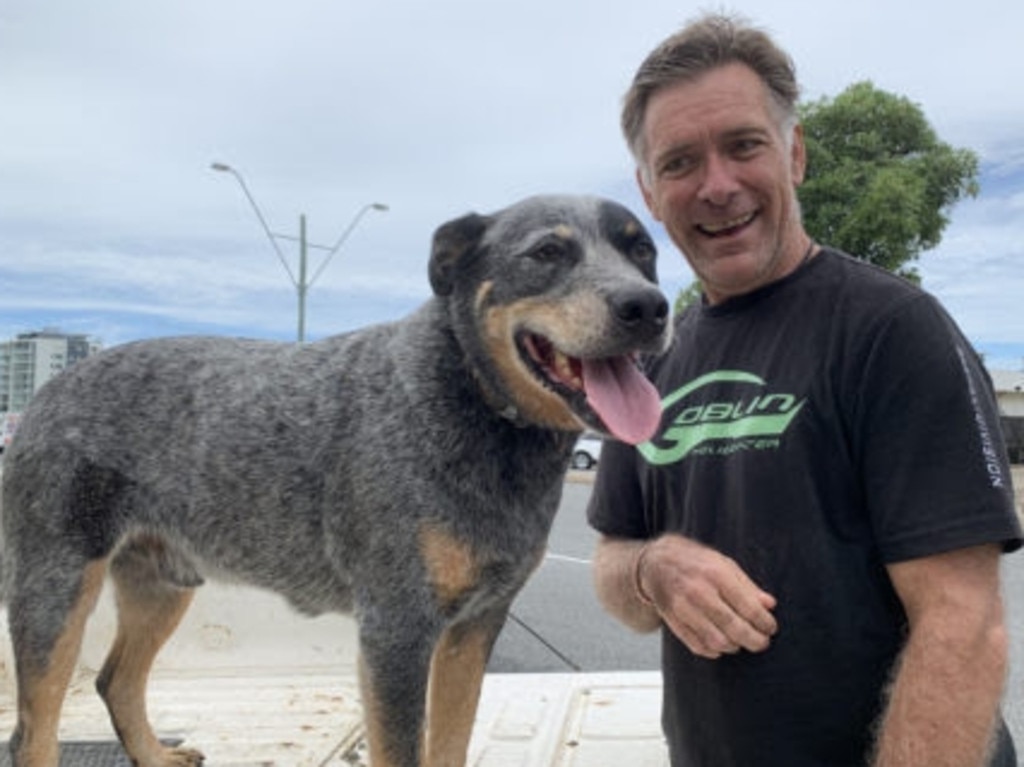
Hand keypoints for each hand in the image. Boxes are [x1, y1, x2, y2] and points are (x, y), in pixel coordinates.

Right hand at [639, 534, 777, 657]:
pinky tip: (722, 645)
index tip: (771, 628)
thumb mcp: (725, 564)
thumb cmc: (696, 562)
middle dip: (754, 640)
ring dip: (735, 646)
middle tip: (763, 642)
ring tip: (741, 641)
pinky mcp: (673, 621)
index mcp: (716, 574)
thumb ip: (748, 586)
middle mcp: (699, 592)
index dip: (764, 622)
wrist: (657, 562)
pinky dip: (713, 651)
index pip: (748, 607)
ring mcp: (683, 609)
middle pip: (734, 628)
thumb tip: (769, 606)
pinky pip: (698, 646)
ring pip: (717, 641)